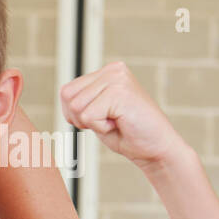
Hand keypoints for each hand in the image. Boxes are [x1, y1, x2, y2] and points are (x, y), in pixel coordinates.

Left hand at [60, 61, 185, 173]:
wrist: (155, 148)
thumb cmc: (126, 132)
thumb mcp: (98, 111)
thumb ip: (83, 98)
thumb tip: (64, 92)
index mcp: (107, 72)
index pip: (66, 91)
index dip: (74, 113)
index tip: (101, 117)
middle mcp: (113, 70)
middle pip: (67, 97)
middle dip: (81, 117)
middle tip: (108, 120)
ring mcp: (117, 79)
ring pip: (76, 107)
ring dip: (93, 122)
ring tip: (116, 120)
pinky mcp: (120, 93)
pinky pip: (88, 117)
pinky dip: (101, 128)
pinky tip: (120, 123)